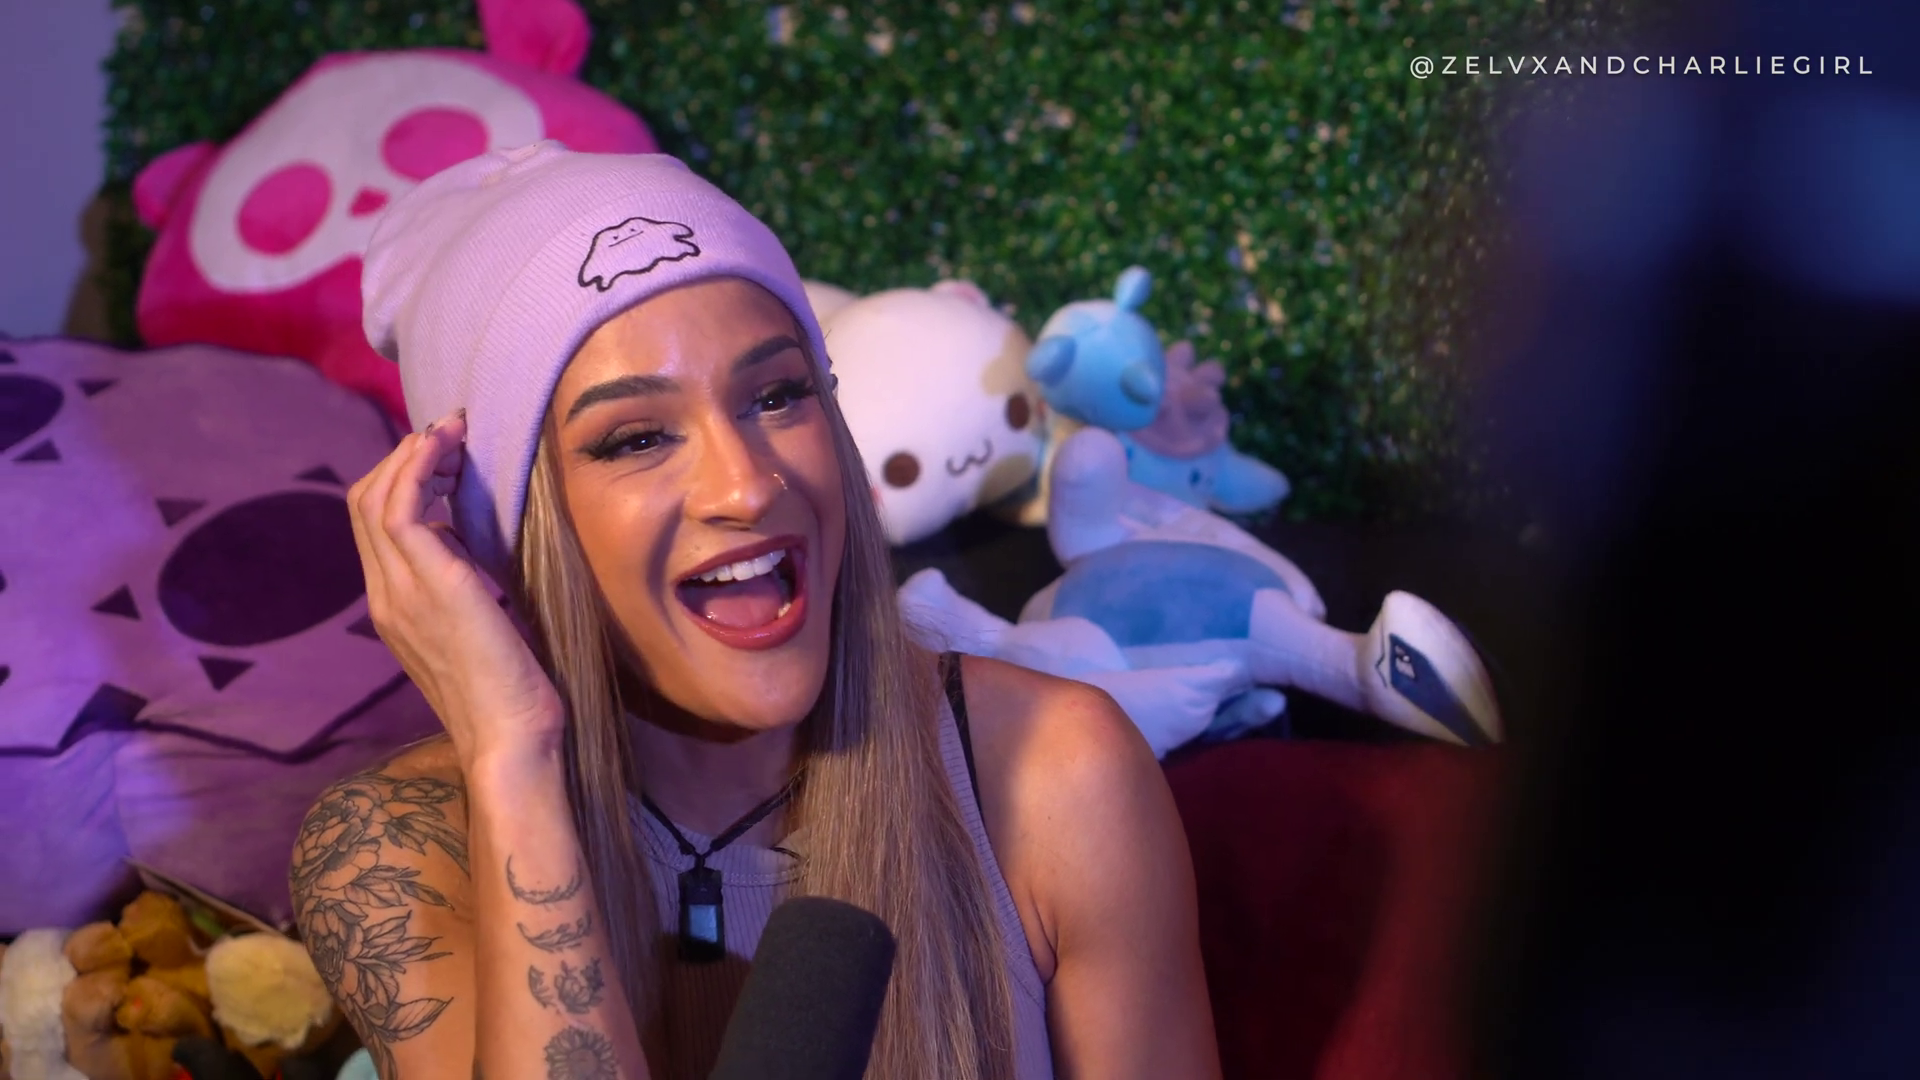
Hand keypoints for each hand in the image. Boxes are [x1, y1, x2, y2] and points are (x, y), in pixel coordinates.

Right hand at [348, 409, 564, 765]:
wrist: (510, 739)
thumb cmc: (509, 694)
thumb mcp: (478, 629)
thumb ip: (462, 590)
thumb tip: (474, 551)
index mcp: (393, 607)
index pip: (374, 525)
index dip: (403, 479)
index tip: (446, 457)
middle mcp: (385, 596)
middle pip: (364, 502)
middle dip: (405, 457)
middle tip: (451, 434)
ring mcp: (399, 591)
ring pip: (375, 497)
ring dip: (413, 453)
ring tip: (453, 432)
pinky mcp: (430, 586)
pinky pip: (400, 509)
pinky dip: (417, 467)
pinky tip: (446, 449)